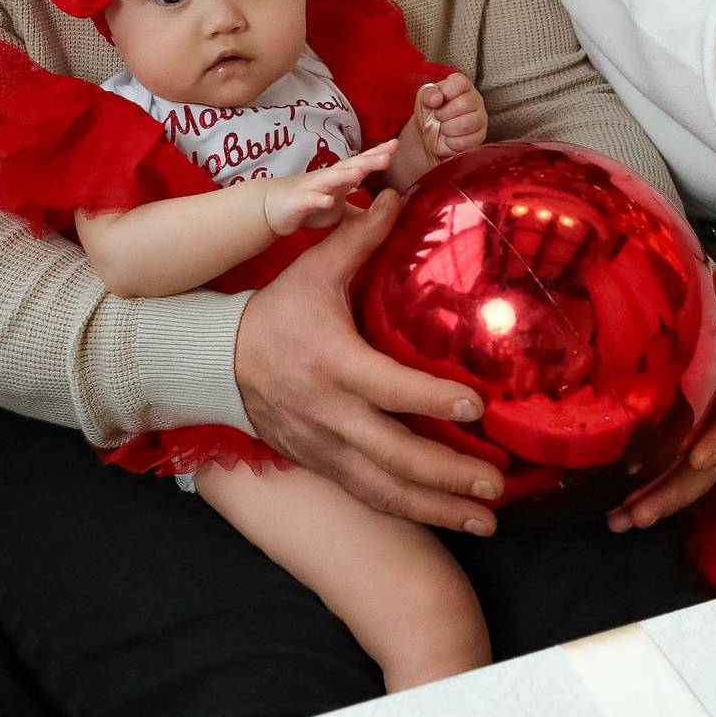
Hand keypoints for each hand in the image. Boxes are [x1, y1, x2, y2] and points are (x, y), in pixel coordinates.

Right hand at [233, 194, 506, 534]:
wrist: (218, 364)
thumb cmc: (276, 314)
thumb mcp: (311, 271)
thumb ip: (357, 239)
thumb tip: (395, 196)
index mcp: (331, 363)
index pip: (387, 387)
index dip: (431, 399)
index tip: (476, 407)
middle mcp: (329, 414)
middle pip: (393, 455)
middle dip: (448, 474)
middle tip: (497, 484)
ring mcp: (324, 448)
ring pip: (385, 489)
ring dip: (439, 508)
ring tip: (489, 521)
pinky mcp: (323, 467)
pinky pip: (371, 497)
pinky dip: (414, 513)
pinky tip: (452, 520)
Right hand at [262, 138, 395, 236]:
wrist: (274, 205)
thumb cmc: (310, 202)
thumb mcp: (341, 205)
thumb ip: (362, 205)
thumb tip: (388, 207)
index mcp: (339, 177)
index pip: (360, 162)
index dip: (377, 154)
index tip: (396, 145)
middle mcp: (327, 178)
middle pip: (349, 166)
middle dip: (367, 161)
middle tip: (387, 156)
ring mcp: (312, 188)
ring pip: (330, 179)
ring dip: (345, 175)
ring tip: (361, 173)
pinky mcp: (298, 202)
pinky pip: (309, 200)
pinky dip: (319, 200)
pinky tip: (329, 201)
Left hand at [412, 70, 486, 163]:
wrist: (430, 134)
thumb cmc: (430, 112)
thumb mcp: (424, 99)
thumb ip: (428, 94)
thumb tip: (436, 98)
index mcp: (461, 84)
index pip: (459, 83)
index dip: (445, 94)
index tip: (437, 101)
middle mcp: (475, 98)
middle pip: (463, 105)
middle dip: (444, 115)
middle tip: (438, 117)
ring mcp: (480, 117)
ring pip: (467, 124)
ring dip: (448, 129)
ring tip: (444, 128)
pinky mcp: (481, 135)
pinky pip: (468, 141)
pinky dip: (453, 142)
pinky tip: (449, 138)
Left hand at [605, 267, 715, 532]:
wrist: (691, 314)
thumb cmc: (706, 308)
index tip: (697, 456)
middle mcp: (715, 420)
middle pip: (705, 468)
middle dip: (676, 493)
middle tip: (641, 513)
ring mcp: (691, 435)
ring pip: (680, 479)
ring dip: (653, 504)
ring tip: (620, 522)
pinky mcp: (666, 440)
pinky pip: (658, 473)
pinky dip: (637, 495)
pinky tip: (608, 511)